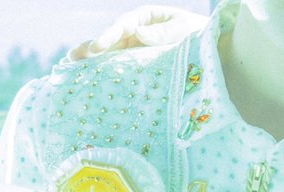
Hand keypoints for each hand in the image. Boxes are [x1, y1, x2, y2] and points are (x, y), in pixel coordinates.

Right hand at [68, 5, 208, 61]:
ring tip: (69, 68)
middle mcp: (135, 34)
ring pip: (107, 55)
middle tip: (73, 58)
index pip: (124, 25)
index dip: (109, 34)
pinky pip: (115, 70)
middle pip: (109, 40)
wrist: (214, 55)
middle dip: (91, 48)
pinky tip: (84, 80)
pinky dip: (100, 74)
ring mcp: (132, 52)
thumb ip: (164, 32)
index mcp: (146, 19)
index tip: (97, 46)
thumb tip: (138, 34)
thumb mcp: (185, 29)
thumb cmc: (201, 37)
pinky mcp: (133, 69)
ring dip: (89, 62)